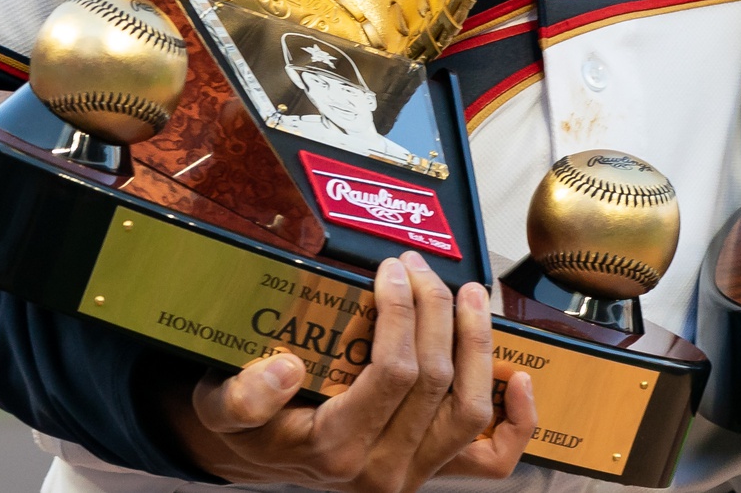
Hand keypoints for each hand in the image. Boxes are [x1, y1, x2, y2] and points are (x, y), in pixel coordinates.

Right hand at [167, 252, 539, 492]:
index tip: (390, 268)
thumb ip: (242, 396)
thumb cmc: (247, 424)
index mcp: (334, 450)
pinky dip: (516, 422)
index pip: (392, 373)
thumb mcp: (219, 407)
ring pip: (470, 410)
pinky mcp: (434, 471)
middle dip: (434, 309)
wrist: (259, 458)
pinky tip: (521, 379)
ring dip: (477, 344)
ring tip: (467, 293)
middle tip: (418, 266)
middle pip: (436, 381)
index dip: (400, 312)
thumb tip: (283, 368)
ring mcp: (415, 474)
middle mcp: (381, 470)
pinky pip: (492, 459)